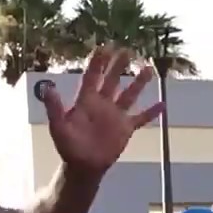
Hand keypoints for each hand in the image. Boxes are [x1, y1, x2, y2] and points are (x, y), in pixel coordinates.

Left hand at [43, 46, 163, 175]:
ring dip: (138, 82)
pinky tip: (162, 105)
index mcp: (86, 100)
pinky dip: (152, 112)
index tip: (105, 47)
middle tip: (127, 50)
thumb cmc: (68, 146)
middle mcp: (103, 104)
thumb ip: (54, 107)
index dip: (98, 62)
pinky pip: (141, 118)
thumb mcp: (58, 126)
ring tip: (147, 68)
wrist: (84, 165)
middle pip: (112, 80)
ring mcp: (116, 115)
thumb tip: (49, 88)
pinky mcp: (126, 128)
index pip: (93, 76)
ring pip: (129, 94)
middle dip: (119, 65)